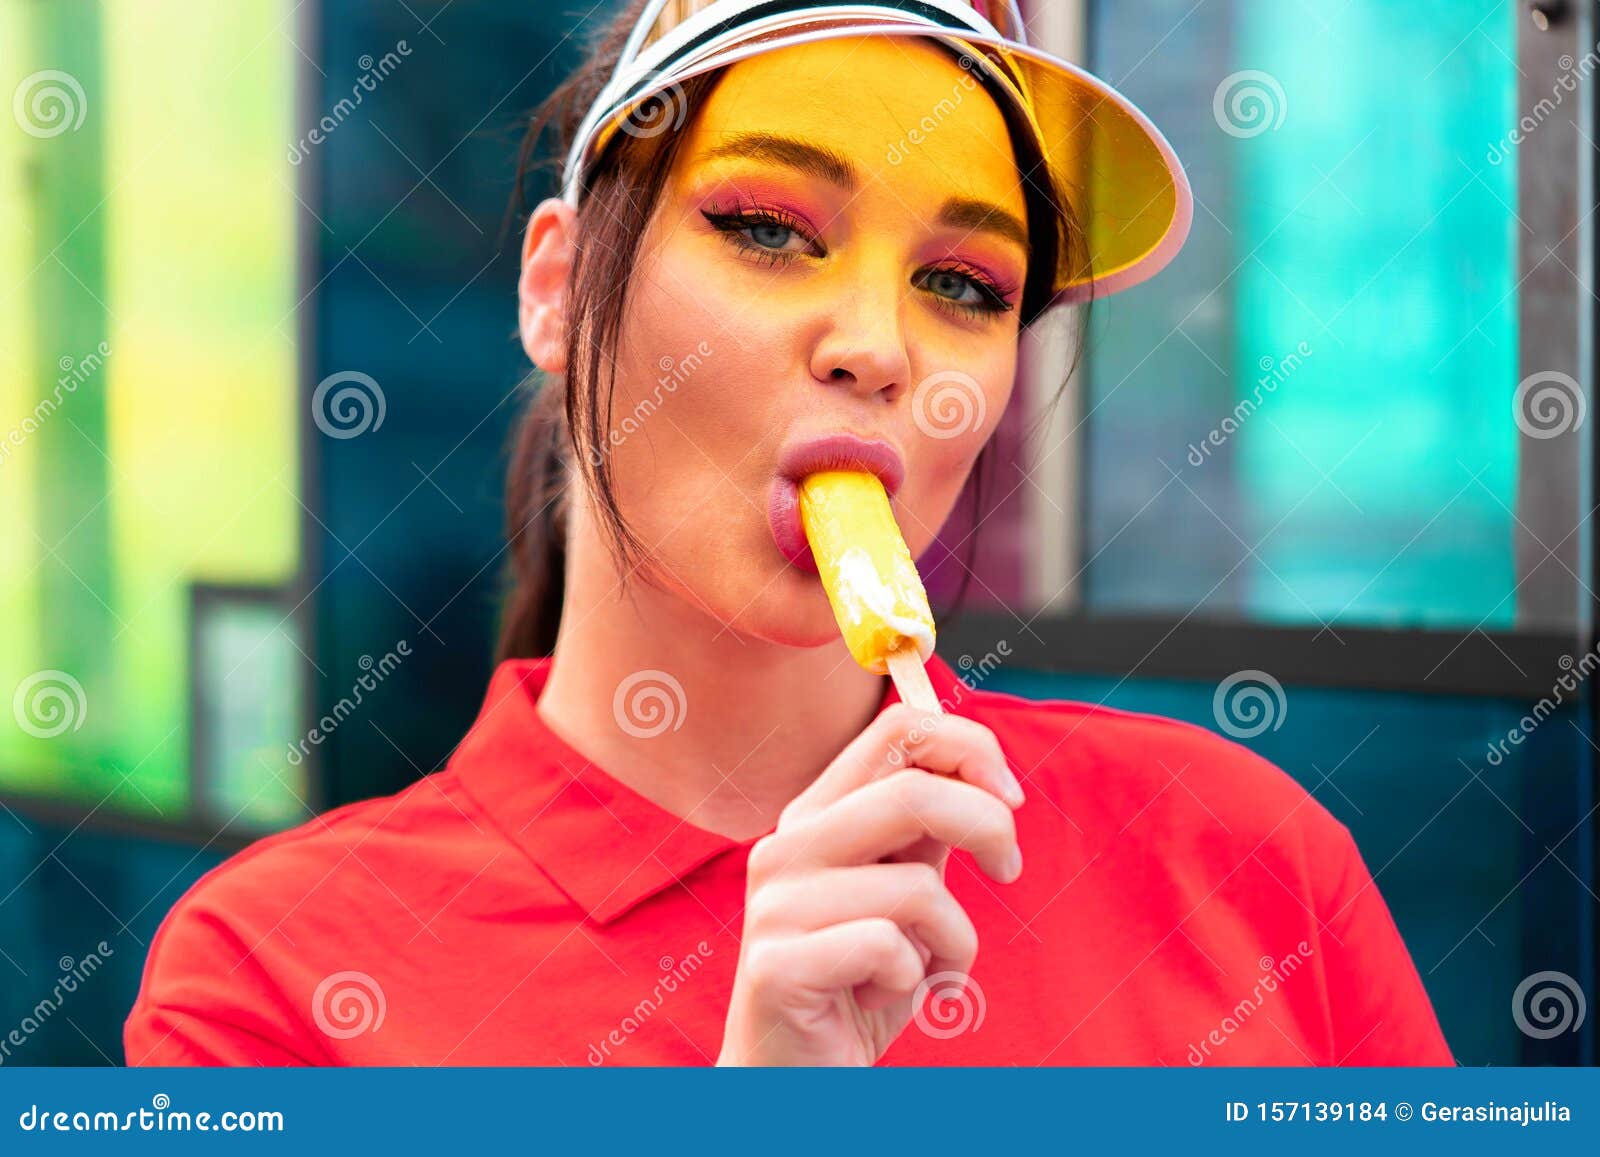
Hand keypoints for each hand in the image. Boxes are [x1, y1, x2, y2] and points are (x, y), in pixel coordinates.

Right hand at [717, 703, 1023, 1065]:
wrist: (793, 1080)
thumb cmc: (861, 983)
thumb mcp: (905, 892)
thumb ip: (927, 830)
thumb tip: (985, 776)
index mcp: (816, 814)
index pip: (896, 729)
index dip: (970, 746)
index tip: (1010, 796)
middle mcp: (786, 846)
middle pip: (914, 791)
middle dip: (988, 828)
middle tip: (1009, 870)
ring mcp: (775, 905)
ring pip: (916, 887)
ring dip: (954, 939)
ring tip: (925, 970)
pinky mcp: (777, 965)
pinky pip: (889, 950)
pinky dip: (914, 982)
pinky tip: (881, 1000)